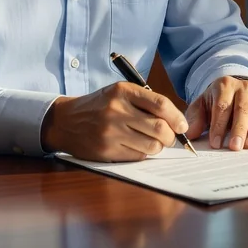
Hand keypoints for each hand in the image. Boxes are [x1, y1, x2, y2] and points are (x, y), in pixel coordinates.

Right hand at [41, 82, 187, 161]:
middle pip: (159, 127)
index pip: (160, 104)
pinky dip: (143, 153)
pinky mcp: (106, 151)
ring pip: (151, 145)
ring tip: (152, 141)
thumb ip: (145, 102)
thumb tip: (176, 120)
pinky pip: (137, 156)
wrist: (65, 121)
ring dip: (158, 146)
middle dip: (171, 136)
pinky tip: (135, 146)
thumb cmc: (99, 106)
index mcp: (122, 92)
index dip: (177, 117)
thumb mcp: (119, 93)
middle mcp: (116, 111)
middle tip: (170, 137)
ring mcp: (110, 132)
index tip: (182, 125)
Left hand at [185, 76, 247, 150]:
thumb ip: (195, 118)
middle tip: (235, 147)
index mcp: (225, 86)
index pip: (222, 106)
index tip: (215, 143)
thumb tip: (191, 134)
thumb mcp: (202, 104)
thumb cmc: (216, 101)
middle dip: (239, 129)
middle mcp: (244, 88)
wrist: (234, 89)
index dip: (218, 126)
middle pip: (243, 109)